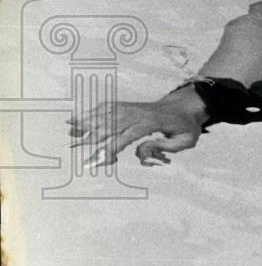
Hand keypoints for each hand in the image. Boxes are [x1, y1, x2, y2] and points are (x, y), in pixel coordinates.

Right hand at [67, 85, 207, 166]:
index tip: (94, 160)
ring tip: (69, 129)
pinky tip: (80, 117)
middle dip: (91, 136)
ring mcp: (134, 108)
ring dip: (88, 120)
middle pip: (112, 124)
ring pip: (108, 113)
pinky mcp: (131, 106)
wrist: (187, 106)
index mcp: (152, 122)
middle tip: (72, 147)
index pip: (126, 136)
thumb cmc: (186, 127)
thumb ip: (164, 148)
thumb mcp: (185, 141)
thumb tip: (139, 151)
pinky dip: (94, 111)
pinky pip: (110, 107)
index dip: (109, 148)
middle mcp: (140, 113)